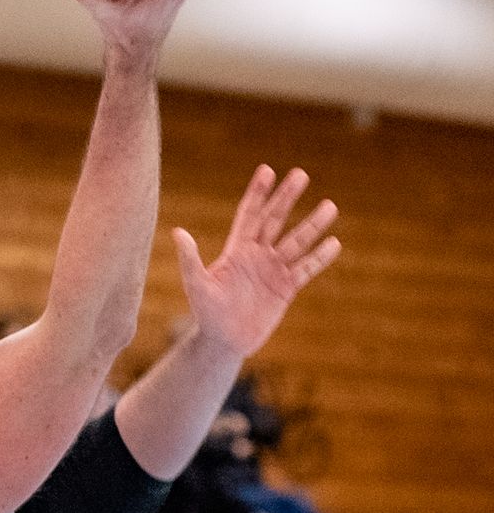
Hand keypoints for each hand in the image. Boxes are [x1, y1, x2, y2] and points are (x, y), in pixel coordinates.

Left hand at [171, 164, 341, 360]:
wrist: (224, 342)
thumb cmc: (206, 313)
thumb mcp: (196, 285)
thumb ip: (190, 259)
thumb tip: (177, 232)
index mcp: (236, 250)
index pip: (249, 215)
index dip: (258, 193)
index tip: (267, 170)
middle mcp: (258, 255)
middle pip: (275, 220)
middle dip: (286, 198)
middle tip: (301, 174)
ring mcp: (274, 270)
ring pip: (296, 242)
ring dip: (312, 225)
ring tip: (330, 206)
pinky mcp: (286, 288)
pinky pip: (306, 269)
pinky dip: (319, 258)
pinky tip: (334, 243)